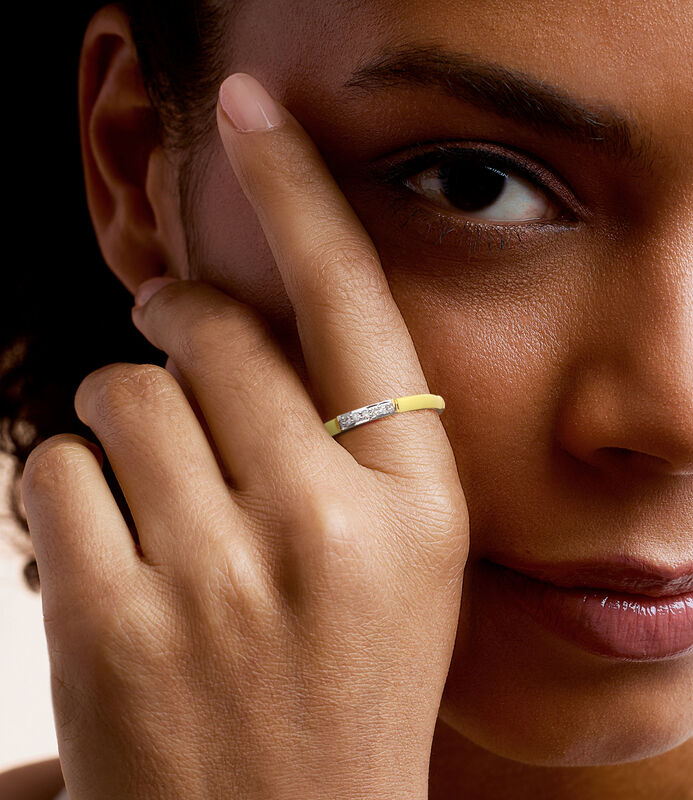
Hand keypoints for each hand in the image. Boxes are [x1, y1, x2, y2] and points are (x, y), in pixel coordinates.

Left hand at [22, 72, 468, 799]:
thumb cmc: (350, 684)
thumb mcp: (402, 560)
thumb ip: (346, 437)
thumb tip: (249, 322)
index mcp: (417, 507)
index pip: (357, 306)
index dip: (302, 192)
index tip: (254, 109)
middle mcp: (328, 526)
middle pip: (212, 332)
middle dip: (180, 321)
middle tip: (173, 340)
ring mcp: (219, 576)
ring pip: (121, 393)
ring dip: (122, 418)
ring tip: (155, 489)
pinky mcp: (116, 622)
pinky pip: (50, 470)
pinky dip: (64, 489)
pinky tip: (110, 551)